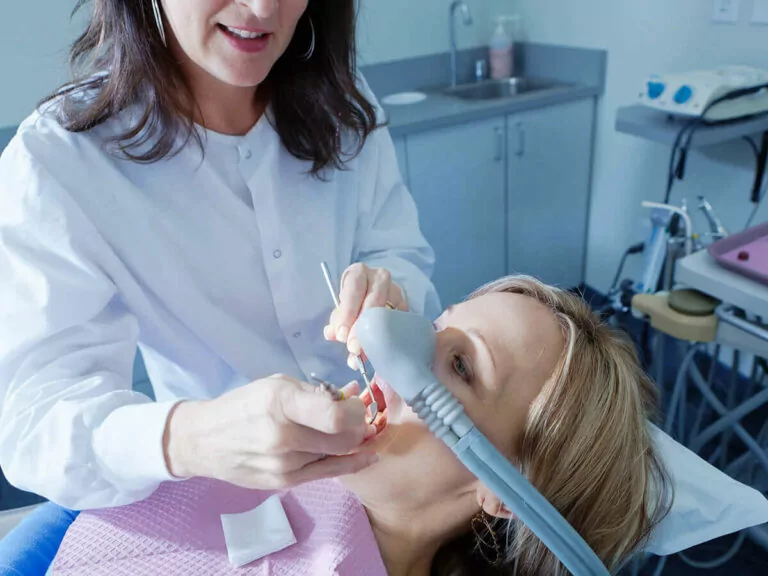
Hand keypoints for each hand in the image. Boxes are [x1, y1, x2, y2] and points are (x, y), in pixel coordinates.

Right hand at [163, 376, 377, 489]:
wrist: (204, 440)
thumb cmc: (244, 405)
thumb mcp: (276, 385)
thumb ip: (316, 392)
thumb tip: (354, 392)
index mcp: (280, 402)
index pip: (334, 415)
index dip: (354, 410)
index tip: (355, 404)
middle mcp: (282, 435)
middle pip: (342, 438)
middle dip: (358, 426)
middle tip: (358, 418)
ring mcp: (283, 464)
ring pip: (336, 454)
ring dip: (350, 441)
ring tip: (348, 429)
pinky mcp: (284, 482)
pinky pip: (328, 473)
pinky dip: (351, 464)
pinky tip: (367, 456)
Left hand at [323, 263, 406, 368]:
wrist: (371, 293)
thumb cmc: (353, 299)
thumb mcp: (342, 306)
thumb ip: (337, 320)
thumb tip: (331, 334)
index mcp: (358, 273)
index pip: (353, 291)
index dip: (347, 313)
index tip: (342, 336)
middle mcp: (379, 278)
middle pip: (373, 302)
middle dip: (361, 328)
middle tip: (354, 348)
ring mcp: (395, 290)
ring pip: (387, 312)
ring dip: (375, 335)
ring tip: (364, 353)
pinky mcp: (405, 304)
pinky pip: (398, 321)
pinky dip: (388, 336)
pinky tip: (380, 348)